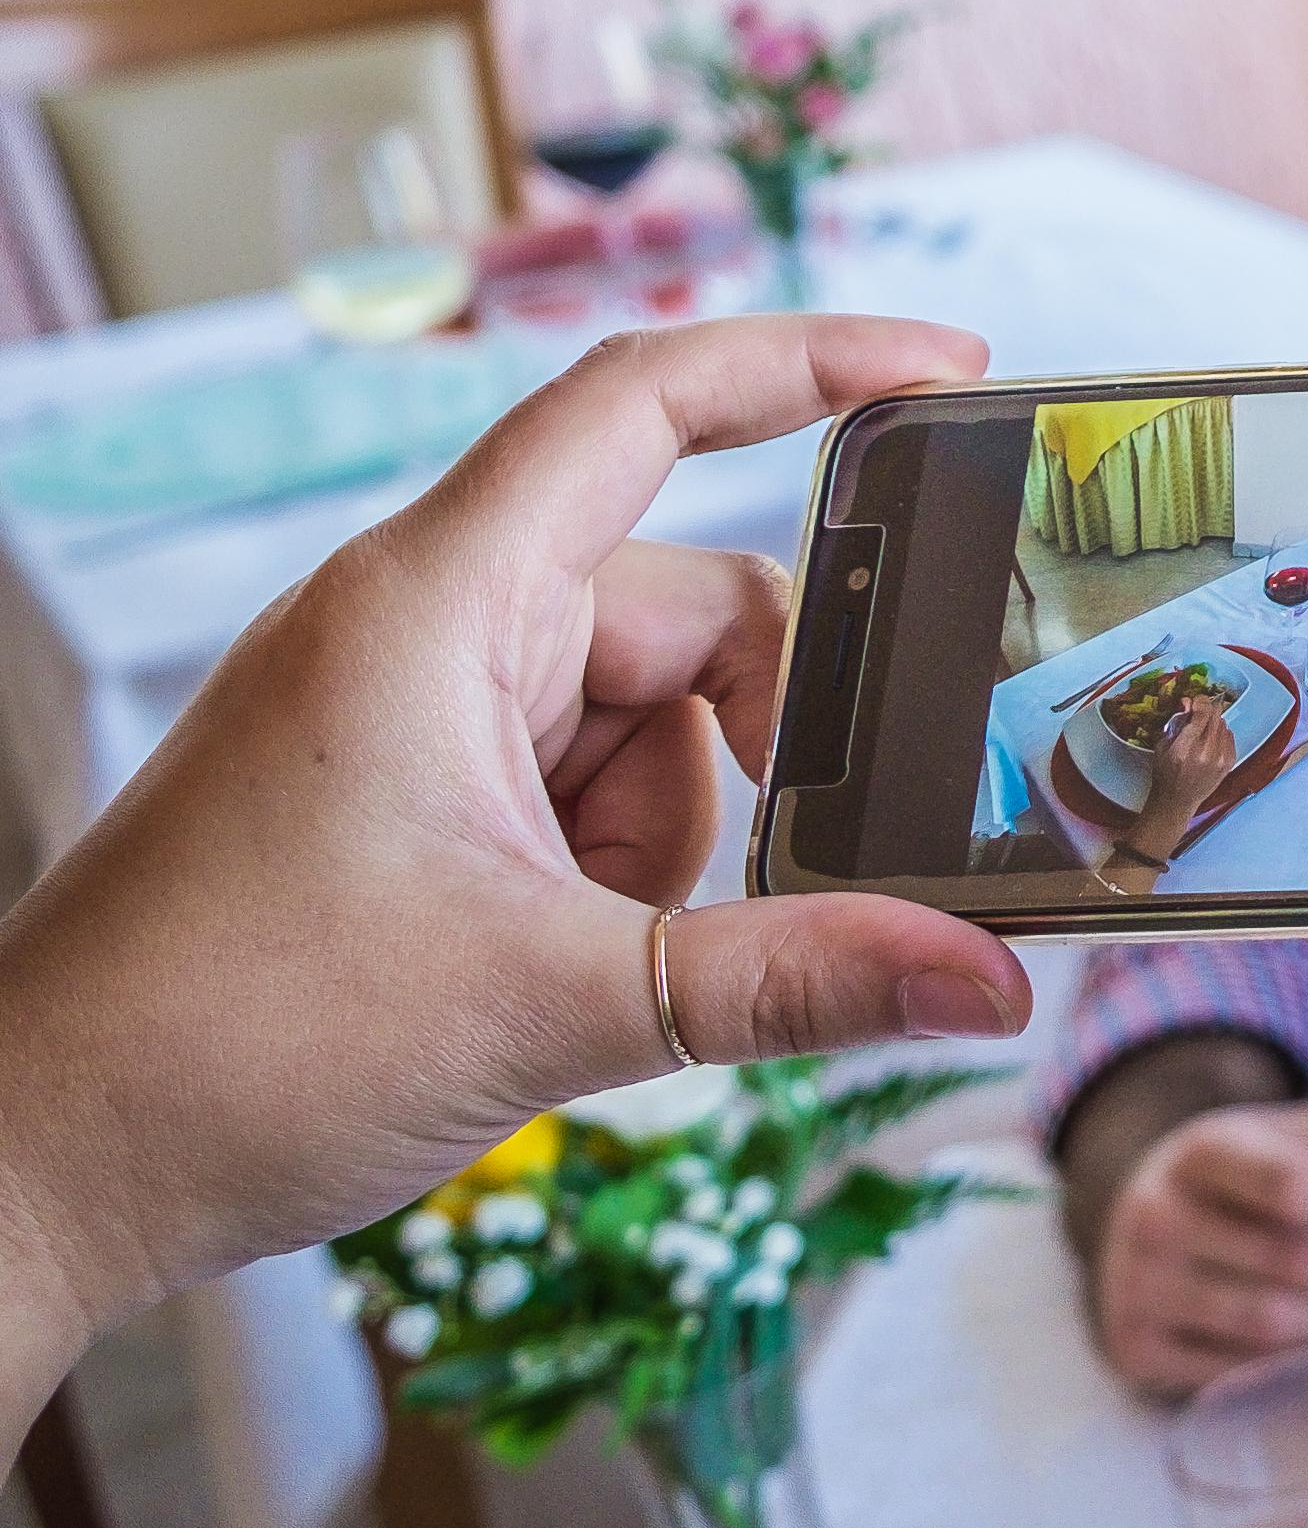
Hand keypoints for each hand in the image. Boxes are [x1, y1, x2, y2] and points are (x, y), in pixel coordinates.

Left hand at [0, 320, 1033, 1376]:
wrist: (34, 1167)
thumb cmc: (222, 1048)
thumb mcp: (560, 1007)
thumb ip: (797, 980)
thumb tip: (992, 983)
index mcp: (437, 604)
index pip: (645, 403)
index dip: (810, 360)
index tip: (950, 372)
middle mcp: (424, 629)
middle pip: (684, 611)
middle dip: (748, 749)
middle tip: (774, 871)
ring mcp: (409, 712)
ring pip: (645, 723)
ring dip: (666, 842)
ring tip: (582, 959)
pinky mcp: (403, 794)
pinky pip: (579, 790)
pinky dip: (609, 875)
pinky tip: (550, 967)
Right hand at [1093, 1102, 1307, 1398]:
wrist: (1140, 1208)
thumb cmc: (1249, 1172)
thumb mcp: (1305, 1132)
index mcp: (1203, 1147)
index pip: (1291, 1185)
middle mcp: (1156, 1215)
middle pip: (1292, 1261)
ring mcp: (1137, 1287)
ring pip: (1274, 1325)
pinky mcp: (1133, 1348)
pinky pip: (1242, 1370)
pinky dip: (1291, 1356)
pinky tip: (1302, 1326)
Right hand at [1140, 700, 1239, 830]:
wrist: (1177, 801)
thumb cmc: (1165, 774)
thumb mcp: (1162, 745)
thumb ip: (1176, 722)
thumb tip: (1187, 701)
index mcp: (1185, 748)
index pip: (1202, 713)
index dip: (1200, 701)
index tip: (1196, 699)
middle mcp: (1206, 753)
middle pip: (1216, 715)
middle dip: (1206, 709)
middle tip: (1198, 711)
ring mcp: (1220, 759)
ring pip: (1223, 724)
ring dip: (1213, 722)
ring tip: (1201, 731)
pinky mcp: (1229, 763)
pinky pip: (1230, 736)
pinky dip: (1220, 734)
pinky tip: (1210, 741)